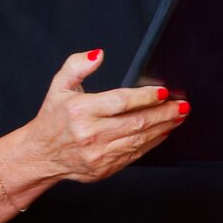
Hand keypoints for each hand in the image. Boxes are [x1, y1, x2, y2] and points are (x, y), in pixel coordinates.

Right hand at [12, 48, 184, 184]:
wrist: (41, 154)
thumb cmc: (53, 119)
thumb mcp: (59, 86)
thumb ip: (77, 66)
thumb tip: (98, 54)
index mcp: (80, 111)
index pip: (120, 102)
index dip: (144, 97)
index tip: (162, 92)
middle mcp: (90, 134)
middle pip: (136, 122)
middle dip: (164, 113)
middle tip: (181, 105)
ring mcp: (99, 154)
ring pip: (139, 140)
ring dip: (163, 128)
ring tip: (177, 117)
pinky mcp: (105, 168)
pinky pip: (135, 154)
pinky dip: (152, 143)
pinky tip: (162, 133)